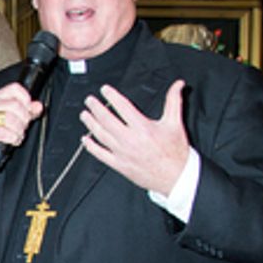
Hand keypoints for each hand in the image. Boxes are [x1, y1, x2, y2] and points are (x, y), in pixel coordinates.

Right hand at [0, 82, 41, 153]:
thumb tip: (38, 106)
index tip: (28, 109)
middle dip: (24, 118)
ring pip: (10, 119)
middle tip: (24, 125)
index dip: (25, 99)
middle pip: (15, 105)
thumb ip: (30, 109)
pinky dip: (13, 138)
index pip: (14, 88)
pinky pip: (4, 133)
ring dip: (19, 130)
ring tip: (18, 134)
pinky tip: (12, 139)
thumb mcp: (18, 115)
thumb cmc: (2, 125)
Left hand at [80, 80, 191, 194]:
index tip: (104, 90)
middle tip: (89, 100)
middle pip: (107, 120)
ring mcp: (122, 153)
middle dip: (96, 108)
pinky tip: (85, 139)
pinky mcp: (119, 165)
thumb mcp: (175, 123)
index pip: (122, 107)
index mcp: (143, 128)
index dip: (112, 96)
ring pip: (101, 135)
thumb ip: (173, 101)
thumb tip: (178, 84)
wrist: (176, 177)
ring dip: (90, 124)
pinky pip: (100, 154)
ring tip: (85, 115)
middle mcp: (130, 140)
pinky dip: (91, 146)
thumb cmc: (175, 152)